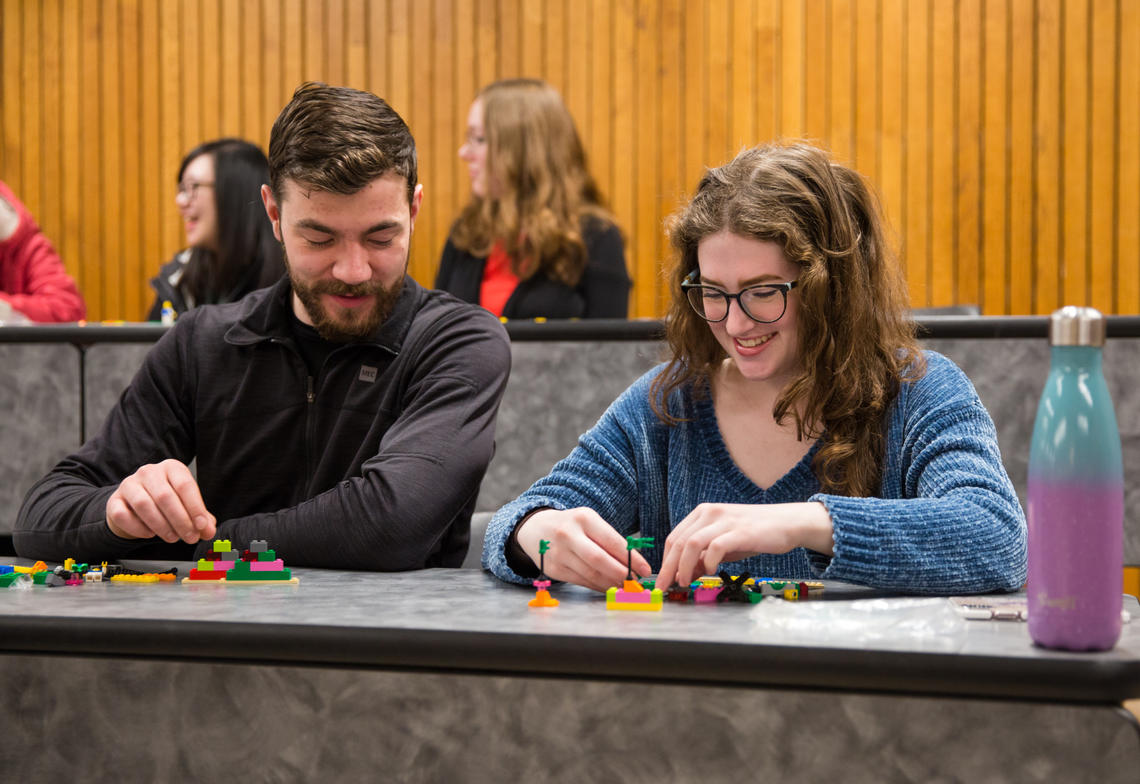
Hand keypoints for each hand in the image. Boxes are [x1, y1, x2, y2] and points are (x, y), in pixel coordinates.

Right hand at [105, 459, 216, 543]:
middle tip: (190, 537)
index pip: (185, 485)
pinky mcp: (113, 501)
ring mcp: (129, 484)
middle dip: (180, 521)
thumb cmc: (165, 503)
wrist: (134, 504)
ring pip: (144, 505)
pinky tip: (150, 534)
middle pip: (165, 496)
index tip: (202, 526)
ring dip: (161, 526)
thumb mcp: (186, 505)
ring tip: (172, 538)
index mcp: (171, 468)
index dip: (195, 508)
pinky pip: (123, 515)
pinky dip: (138, 528)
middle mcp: (149, 472)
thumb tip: (209, 531)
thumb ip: (201, 518)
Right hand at [515, 507, 651, 592]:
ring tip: (625, 585)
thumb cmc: (572, 525)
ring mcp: (559, 553)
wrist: (536, 529)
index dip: (631, 558)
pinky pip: (581, 581)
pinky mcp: (554, 569)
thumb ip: (609, 540)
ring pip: (591, 574)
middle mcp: (568, 535)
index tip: (645, 569)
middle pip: (599, 560)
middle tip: (635, 582)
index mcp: (583, 518)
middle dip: (621, 573)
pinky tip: (608, 587)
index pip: (612, 541)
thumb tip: (633, 563)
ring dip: (611, 583)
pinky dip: (598, 586)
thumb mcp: (590, 522)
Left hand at [654, 502, 833, 589]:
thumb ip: (703, 557)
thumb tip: (684, 575)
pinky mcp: (739, 531)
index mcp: (702, 513)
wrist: (786, 523)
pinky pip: (715, 547)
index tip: (662, 580)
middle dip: (668, 567)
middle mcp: (710, 513)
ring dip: (684, 566)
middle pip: (679, 541)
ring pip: (692, 544)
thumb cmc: (753, 535)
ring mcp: (724, 520)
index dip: (665, 560)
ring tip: (685, 581)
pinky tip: (711, 571)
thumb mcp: (723, 545)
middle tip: (665, 586)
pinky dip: (708, 562)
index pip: (674, 537)